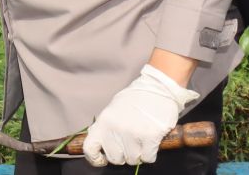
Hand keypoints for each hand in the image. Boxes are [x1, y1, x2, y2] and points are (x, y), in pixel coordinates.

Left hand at [82, 65, 198, 166]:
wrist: (158, 88)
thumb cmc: (136, 99)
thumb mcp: (113, 109)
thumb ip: (105, 126)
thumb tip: (98, 141)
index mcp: (104, 121)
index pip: (90, 147)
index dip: (95, 159)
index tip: (103, 159)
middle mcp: (116, 128)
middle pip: (115, 158)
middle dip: (123, 155)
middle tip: (130, 145)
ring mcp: (133, 132)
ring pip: (133, 160)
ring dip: (138, 154)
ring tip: (142, 140)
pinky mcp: (150, 136)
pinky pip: (148, 158)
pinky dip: (150, 154)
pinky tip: (151, 142)